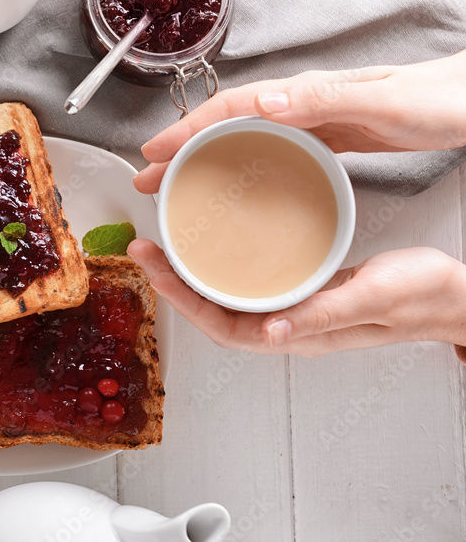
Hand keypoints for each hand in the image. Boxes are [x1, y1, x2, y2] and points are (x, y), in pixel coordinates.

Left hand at [128, 239, 465, 355]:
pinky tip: (210, 246)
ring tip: (163, 244)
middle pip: (212, 312)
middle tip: (143, 248)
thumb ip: (322, 314)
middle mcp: (288, 325)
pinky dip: (220, 265)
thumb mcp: (374, 297)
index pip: (222, 326)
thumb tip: (270, 332)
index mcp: (298, 333)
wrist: (454, 295)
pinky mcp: (302, 290)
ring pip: (226, 298)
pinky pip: (247, 283)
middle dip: (172, 283)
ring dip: (190, 274)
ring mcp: (293, 309)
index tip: (154, 267)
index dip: (183, 301)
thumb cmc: (423, 297)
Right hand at [134, 50, 465, 193]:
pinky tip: (237, 182)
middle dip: (182, 149)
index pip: (231, 107)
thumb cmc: (432, 99)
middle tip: (148, 177)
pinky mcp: (327, 136)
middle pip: (226, 124)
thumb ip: (319, 99)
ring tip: (176, 183)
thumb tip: (261, 101)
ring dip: (204, 159)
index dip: (189, 129)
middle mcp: (301, 104)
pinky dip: (241, 164)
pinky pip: (270, 150)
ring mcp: (312, 120)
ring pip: (242, 138)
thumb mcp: (376, 100)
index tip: (156, 152)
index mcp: (305, 94)